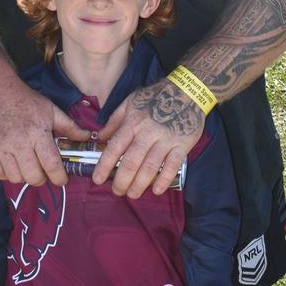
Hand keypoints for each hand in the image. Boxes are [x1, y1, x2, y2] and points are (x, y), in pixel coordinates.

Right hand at [0, 77, 88, 186]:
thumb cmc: (28, 102)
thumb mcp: (52, 110)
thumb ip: (70, 127)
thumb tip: (88, 137)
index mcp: (37, 132)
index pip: (51, 165)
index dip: (59, 177)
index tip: (62, 178)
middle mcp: (18, 142)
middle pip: (34, 177)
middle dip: (43, 178)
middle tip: (44, 171)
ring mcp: (1, 147)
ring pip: (16, 178)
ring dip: (25, 176)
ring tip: (29, 166)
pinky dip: (7, 174)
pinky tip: (13, 164)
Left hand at [93, 80, 203, 197]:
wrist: (188, 91)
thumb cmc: (156, 97)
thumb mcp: (131, 102)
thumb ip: (114, 121)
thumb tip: (99, 137)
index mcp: (133, 121)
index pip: (115, 146)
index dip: (104, 165)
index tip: (97, 179)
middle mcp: (148, 132)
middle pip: (131, 161)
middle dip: (121, 180)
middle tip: (117, 191)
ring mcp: (166, 139)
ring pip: (150, 166)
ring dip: (140, 184)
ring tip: (133, 194)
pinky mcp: (182, 144)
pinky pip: (172, 165)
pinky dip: (164, 179)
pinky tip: (156, 190)